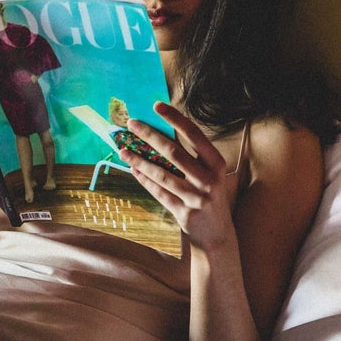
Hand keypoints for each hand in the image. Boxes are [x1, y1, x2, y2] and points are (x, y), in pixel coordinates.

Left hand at [119, 102, 235, 250]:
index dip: (175, 119)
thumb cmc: (208, 196)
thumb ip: (190, 157)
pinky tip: (132, 171)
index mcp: (217, 164)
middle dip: (149, 135)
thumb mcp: (208, 174)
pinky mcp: (184, 213)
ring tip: (123, 150)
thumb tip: (159, 132)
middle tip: (131, 124)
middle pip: (174, 152)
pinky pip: (159, 193)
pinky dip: (144, 181)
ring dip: (139, 160)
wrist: (217, 234)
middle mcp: (209, 179)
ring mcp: (197, 198)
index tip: (156, 106)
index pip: (194, 135)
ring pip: (162, 174)